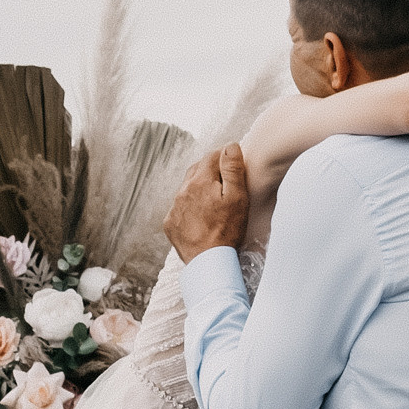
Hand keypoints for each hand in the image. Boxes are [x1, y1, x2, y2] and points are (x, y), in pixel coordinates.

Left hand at [166, 144, 249, 261]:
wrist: (208, 262)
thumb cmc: (227, 230)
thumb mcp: (237, 197)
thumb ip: (232, 169)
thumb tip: (230, 146)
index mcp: (199, 181)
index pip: (211, 156)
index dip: (224, 156)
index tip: (233, 161)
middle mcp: (182, 191)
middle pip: (197, 170)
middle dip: (210, 170)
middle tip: (225, 178)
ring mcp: (174, 208)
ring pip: (187, 189)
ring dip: (199, 188)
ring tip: (214, 199)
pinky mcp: (170, 224)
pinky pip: (180, 208)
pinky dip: (190, 207)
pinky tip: (202, 216)